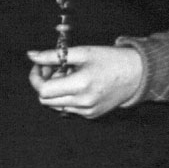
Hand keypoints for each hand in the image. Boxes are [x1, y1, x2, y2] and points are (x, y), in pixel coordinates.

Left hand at [27, 45, 144, 117]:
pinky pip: (69, 108)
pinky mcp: (92, 115)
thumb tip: (30, 55)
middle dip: (43, 83)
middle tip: (52, 67)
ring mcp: (88, 111)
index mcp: (81, 86)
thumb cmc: (110, 59)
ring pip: (56, 105)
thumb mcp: (81, 52)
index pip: (43, 90)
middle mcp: (83, 103)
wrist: (138, 75)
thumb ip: (53, 55)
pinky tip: (77, 83)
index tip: (39, 65)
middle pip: (46, 100)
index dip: (36, 77)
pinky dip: (66, 96)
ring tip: (67, 74)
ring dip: (54, 90)